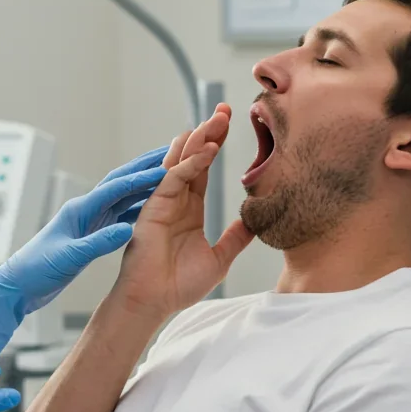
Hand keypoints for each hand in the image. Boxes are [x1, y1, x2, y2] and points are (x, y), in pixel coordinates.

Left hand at [0, 146, 169, 360]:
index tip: (168, 169)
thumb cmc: (36, 270)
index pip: (116, 187)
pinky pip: (120, 215)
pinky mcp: (90, 235)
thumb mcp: (69, 258)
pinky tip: (154, 211)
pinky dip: (139, 210)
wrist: (18, 287)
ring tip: (172, 177)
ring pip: (123, 198)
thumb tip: (128, 230)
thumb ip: (98, 244)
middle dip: (147, 168)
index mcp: (79, 210)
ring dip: (146, 187)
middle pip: (121, 183)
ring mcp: (88, 221)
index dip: (142, 177)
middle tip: (174, 154)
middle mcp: (85, 210)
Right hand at [113, 103, 253, 318]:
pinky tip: (207, 151)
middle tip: (224, 110)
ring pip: (180, 161)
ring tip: (216, 119)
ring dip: (198, 140)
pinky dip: (190, 163)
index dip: (216, 145)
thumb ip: (236, 238)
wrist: (155, 302)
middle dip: (208, 132)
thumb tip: (257, 222)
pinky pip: (173, 178)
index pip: (204, 168)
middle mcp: (175, 200)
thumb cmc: (179, 285)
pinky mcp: (154, 208)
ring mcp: (163, 202)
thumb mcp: (220, 258)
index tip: (232, 123)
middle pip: (193, 157)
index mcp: (190, 209)